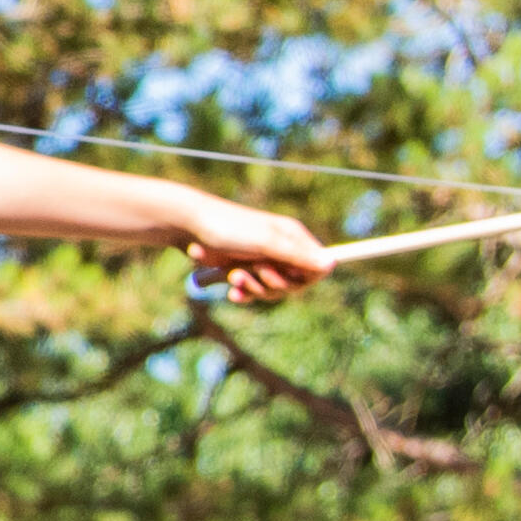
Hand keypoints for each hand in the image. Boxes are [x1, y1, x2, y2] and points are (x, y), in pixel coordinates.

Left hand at [178, 192, 334, 305]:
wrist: (188, 227)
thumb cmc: (229, 228)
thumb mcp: (265, 242)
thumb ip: (297, 256)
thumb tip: (333, 264)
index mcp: (292, 237)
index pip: (316, 267)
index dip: (305, 279)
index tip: (287, 278)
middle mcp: (281, 249)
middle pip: (293, 284)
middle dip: (272, 284)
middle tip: (255, 271)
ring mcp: (261, 260)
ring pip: (271, 291)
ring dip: (253, 287)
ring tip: (234, 276)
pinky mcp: (244, 270)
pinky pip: (252, 292)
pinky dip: (242, 292)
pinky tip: (230, 290)